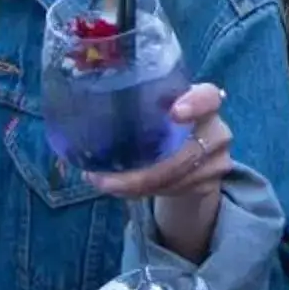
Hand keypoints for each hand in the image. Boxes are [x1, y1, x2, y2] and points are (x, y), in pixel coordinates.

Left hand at [87, 83, 233, 260]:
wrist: (187, 155)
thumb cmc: (161, 123)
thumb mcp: (152, 109)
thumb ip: (132, 106)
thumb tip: (72, 118)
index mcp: (202, 99)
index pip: (209, 96)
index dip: (196, 104)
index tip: (174, 114)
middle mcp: (215, 127)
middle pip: (189, 150)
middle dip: (147, 170)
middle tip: (107, 178)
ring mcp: (216, 158)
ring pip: (179, 176)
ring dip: (139, 185)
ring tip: (105, 184)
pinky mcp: (210, 183)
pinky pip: (177, 190)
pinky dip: (146, 192)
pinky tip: (124, 190)